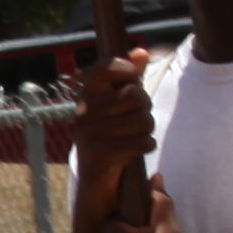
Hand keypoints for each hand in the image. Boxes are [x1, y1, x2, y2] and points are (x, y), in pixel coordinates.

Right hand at [64, 47, 155, 211]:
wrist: (94, 181)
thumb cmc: (109, 135)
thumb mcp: (116, 105)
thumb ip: (129, 78)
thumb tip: (142, 51)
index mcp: (85, 95)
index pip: (104, 67)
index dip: (125, 67)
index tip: (132, 76)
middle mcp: (84, 112)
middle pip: (135, 95)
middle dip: (145, 107)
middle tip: (138, 117)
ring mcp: (91, 134)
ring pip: (142, 120)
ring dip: (148, 129)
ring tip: (138, 135)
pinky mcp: (103, 155)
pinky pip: (142, 142)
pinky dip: (146, 146)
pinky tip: (136, 150)